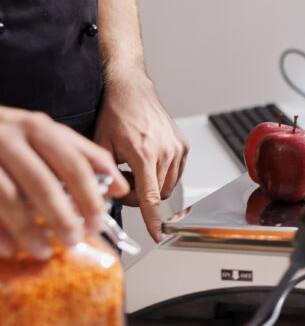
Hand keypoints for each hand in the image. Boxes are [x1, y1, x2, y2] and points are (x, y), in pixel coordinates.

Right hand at [0, 106, 129, 258]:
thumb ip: (84, 157)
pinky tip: (9, 249)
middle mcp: (10, 139)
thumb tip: (121, 188)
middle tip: (74, 240)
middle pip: (42, 182)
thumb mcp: (46, 135)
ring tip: (42, 251)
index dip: (88, 195)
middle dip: (61, 215)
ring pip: (7, 196)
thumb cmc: (9, 135)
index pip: (73, 164)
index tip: (98, 221)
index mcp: (38, 129)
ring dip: (27, 228)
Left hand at [93, 69, 188, 241]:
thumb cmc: (115, 114)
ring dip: (152, 187)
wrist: (132, 91)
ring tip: (135, 172)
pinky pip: (176, 173)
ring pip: (168, 186)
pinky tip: (148, 163)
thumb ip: (103, 174)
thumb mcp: (100, 145)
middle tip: (124, 185)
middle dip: (140, 197)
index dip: (153, 219)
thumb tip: (103, 198)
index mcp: (144, 153)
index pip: (150, 196)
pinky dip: (162, 176)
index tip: (159, 234)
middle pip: (157, 195)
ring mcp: (177, 148)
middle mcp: (165, 151)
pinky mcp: (183, 146)